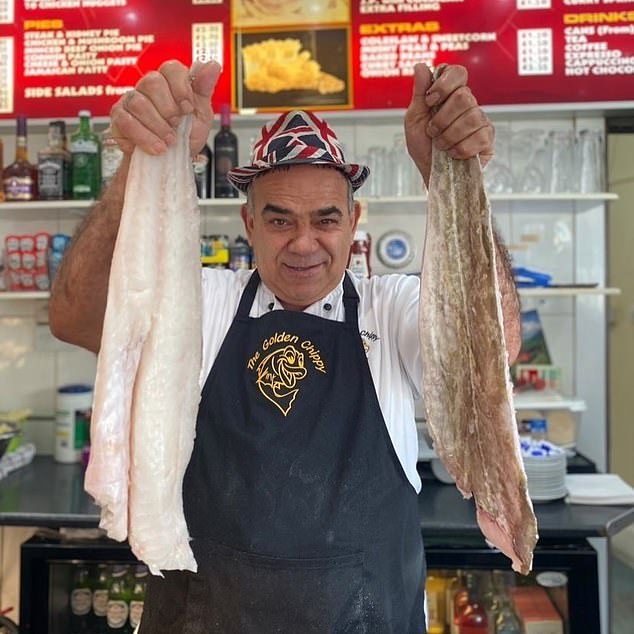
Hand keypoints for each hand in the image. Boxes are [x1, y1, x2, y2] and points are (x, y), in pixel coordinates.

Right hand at [110, 59, 221, 155]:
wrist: (170, 164)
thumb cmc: (185, 137)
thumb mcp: (202, 116)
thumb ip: (205, 90)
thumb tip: (212, 65)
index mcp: (171, 82)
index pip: (172, 68)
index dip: (181, 88)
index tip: (188, 109)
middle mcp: (149, 87)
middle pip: (152, 83)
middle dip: (168, 109)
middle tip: (177, 126)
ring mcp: (131, 100)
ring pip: (138, 103)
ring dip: (158, 126)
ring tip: (169, 142)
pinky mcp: (119, 118)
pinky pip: (126, 121)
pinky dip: (144, 137)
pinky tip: (156, 147)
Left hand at [404, 63, 493, 186]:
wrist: (430, 174)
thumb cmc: (423, 148)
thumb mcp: (414, 120)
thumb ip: (419, 93)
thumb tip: (420, 66)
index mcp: (450, 96)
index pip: (458, 73)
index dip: (444, 84)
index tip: (430, 100)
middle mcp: (468, 105)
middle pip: (463, 96)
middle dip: (442, 119)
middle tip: (433, 132)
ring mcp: (481, 121)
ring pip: (471, 117)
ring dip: (449, 136)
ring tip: (442, 146)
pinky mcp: (488, 139)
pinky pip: (480, 137)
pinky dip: (462, 148)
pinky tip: (454, 154)